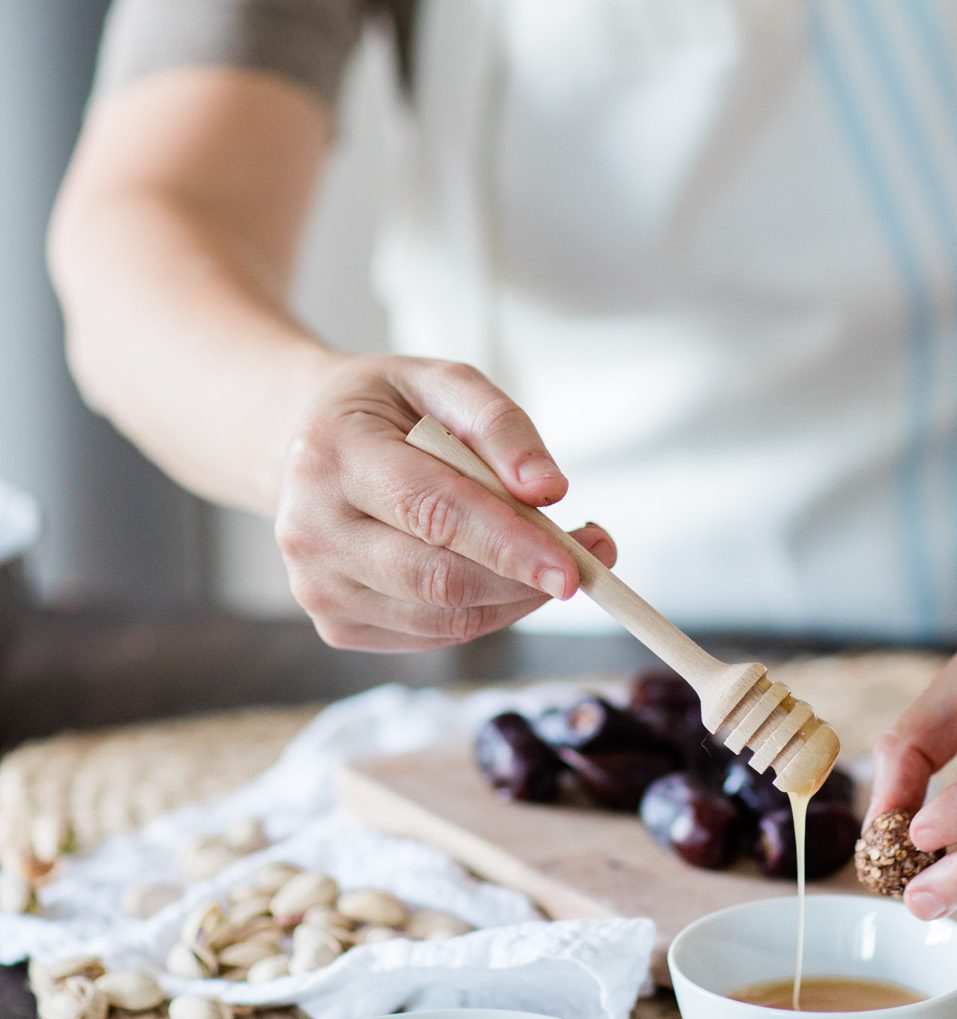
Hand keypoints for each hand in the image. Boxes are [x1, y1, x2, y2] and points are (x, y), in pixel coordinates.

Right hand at [275, 355, 615, 650]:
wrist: (305, 444)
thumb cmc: (388, 410)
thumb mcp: (443, 383)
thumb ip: (500, 425)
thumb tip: (548, 491)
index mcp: (332, 454)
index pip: (431, 511)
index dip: (508, 543)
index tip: (574, 567)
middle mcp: (309, 528)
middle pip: (437, 578)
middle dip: (524, 578)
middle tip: (589, 560)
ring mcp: (316, 586)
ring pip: (443, 618)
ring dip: (514, 598)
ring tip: (551, 557)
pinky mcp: (335, 625)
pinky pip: (433, 635)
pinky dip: (485, 612)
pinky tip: (498, 573)